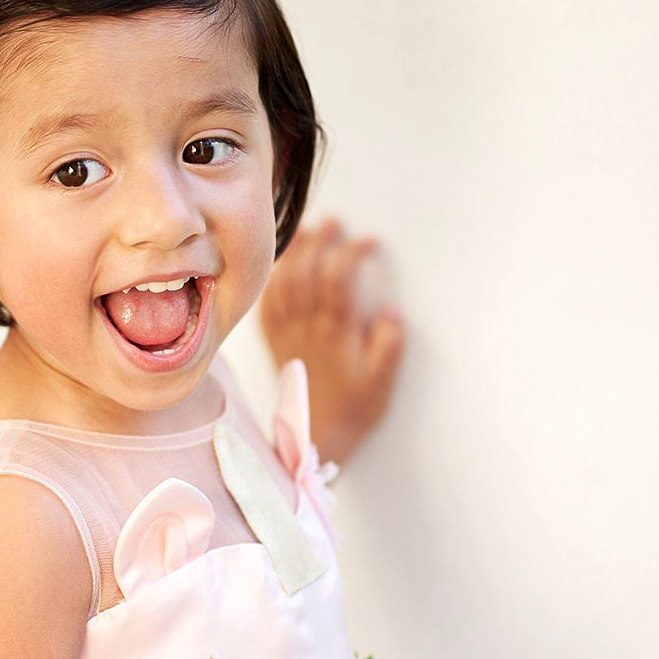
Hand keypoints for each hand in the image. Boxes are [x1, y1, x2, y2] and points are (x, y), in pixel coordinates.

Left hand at [259, 216, 404, 463]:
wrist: (318, 436)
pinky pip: (268, 303)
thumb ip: (389, 345)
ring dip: (294, 253)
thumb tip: (389, 311)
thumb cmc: (354, 408)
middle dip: (319, 241)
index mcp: (336, 333)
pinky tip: (282, 264)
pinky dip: (273, 279)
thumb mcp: (382, 381)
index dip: (350, 253)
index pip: (338, 279)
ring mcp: (288, 333)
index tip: (368, 241)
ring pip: (284, 283)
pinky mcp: (277, 341)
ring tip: (306, 231)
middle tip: (334, 223)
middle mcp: (308, 328)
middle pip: (307, 272)